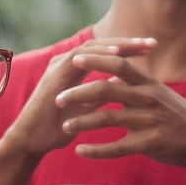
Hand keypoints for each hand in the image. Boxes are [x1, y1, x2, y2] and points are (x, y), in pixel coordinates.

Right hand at [0, 38, 155, 159]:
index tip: (151, 50)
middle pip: (101, 47)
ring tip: (139, 45)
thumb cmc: (58, 128)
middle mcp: (66, 64)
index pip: (106, 55)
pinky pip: (78, 58)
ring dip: (117, 45)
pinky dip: (98, 55)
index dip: (129, 50)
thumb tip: (125, 83)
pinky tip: (116, 54)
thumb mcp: (88, 109)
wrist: (32, 141)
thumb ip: (104, 94)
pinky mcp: (53, 75)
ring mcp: (58, 67)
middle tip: (153, 43)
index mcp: (75, 70)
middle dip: (128, 43)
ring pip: (92, 48)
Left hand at [55, 44, 185, 173]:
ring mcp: (148, 122)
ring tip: (65, 126)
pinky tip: (80, 151)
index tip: (75, 58)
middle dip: (78, 93)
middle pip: (106, 90)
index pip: (119, 66)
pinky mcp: (148, 144)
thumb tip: (115, 77)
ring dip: (82, 123)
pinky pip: (116, 148)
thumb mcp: (160, 95)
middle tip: (58, 98)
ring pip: (106, 119)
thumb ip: (137, 85)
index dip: (97, 60)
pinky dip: (95, 150)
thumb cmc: (177, 117)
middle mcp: (147, 99)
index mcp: (149, 84)